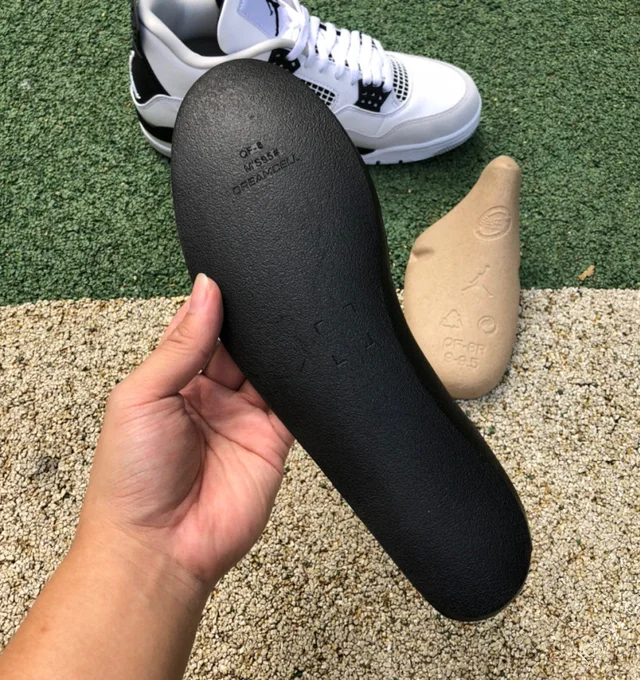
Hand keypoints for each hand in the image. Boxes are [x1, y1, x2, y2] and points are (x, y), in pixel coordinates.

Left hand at [78, 274, 292, 592]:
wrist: (159, 548)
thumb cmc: (132, 479)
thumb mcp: (143, 395)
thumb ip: (181, 344)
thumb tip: (205, 290)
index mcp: (172, 380)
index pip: (200, 329)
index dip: (215, 306)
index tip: (229, 281)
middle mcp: (210, 396)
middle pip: (240, 346)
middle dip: (250, 325)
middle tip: (262, 301)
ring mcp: (243, 418)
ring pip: (270, 369)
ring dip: (276, 351)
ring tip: (282, 329)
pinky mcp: (273, 441)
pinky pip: (294, 405)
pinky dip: (302, 385)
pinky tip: (301, 365)